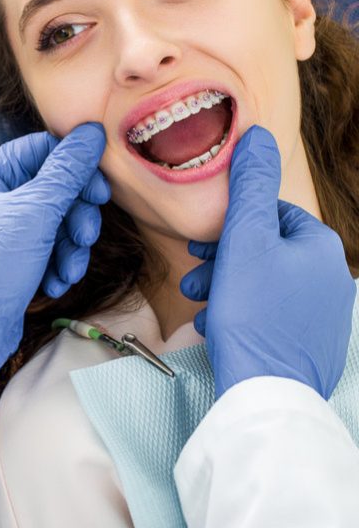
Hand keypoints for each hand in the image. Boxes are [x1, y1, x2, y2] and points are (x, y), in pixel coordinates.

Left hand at [0, 122, 108, 389]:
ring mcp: (6, 229)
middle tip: (85, 236)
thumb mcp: (35, 214)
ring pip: (58, 221)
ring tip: (68, 269)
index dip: (76, 167)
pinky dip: (59, 263)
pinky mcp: (16, 257)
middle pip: (56, 188)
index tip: (99, 191)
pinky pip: (50, 248)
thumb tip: (91, 133)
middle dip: (76, 215)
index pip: (43, 151)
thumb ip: (67, 172)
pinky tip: (55, 282)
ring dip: (71, 246)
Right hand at [180, 125, 355, 399]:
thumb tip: (258, 135)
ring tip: (198, 299)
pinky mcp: (311, 343)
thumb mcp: (244, 240)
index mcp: (321, 247)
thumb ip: (249, 185)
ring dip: (226, 285)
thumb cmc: (252, 314)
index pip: (270, 215)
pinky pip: (271, 314)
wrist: (266, 392)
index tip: (201, 243)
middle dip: (223, 259)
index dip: (229, 225)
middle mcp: (332, 278)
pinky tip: (216, 323)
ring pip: (264, 283)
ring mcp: (324, 314)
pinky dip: (241, 313)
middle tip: (193, 271)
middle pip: (266, 251)